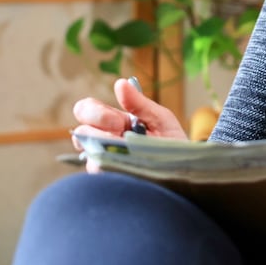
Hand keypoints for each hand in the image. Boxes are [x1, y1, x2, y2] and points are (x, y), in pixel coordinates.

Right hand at [72, 77, 187, 170]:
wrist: (185, 173)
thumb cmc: (172, 145)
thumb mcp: (161, 120)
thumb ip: (140, 103)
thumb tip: (120, 83)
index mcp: (113, 122)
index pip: (85, 110)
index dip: (96, 113)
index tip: (119, 121)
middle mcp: (103, 142)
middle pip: (79, 132)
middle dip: (98, 128)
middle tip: (120, 134)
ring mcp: (104, 163)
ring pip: (89, 154)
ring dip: (107, 150)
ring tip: (130, 153)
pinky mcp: (109, 181)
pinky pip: (99, 173)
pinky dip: (114, 168)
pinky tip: (131, 168)